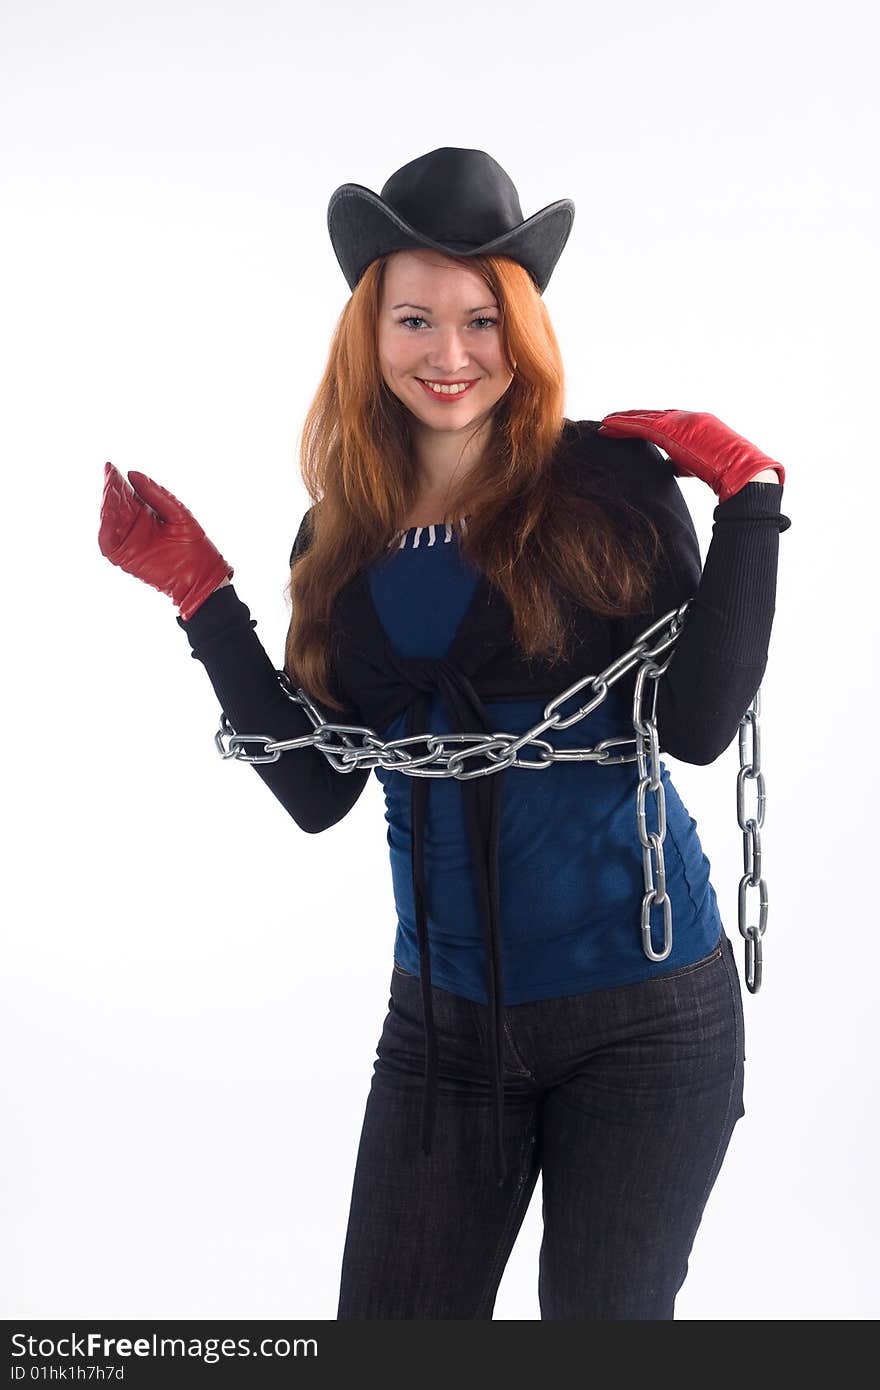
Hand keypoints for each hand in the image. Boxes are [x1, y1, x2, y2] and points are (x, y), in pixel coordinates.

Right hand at [98, 462, 233, 620]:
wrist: (202, 575)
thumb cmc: (194, 544)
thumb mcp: (178, 513)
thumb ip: (157, 495)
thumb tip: (133, 473)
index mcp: (146, 512)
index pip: (126, 493)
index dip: (117, 480)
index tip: (110, 467)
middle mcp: (133, 525)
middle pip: (115, 505)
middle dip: (110, 490)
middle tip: (109, 477)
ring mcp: (128, 541)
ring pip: (109, 521)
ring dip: (107, 507)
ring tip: (109, 493)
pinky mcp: (124, 557)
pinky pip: (108, 543)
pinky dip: (105, 530)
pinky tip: (108, 516)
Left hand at [597, 409, 784, 503]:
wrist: (742, 474)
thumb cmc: (727, 476)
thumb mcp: (700, 466)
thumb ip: (683, 462)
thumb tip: (670, 467)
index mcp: (698, 424)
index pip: (666, 421)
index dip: (647, 423)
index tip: (631, 426)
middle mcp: (689, 418)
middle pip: (653, 416)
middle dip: (632, 419)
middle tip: (611, 421)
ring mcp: (682, 422)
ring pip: (645, 419)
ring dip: (623, 421)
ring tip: (604, 424)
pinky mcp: (674, 431)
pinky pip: (643, 426)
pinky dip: (624, 425)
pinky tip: (609, 426)